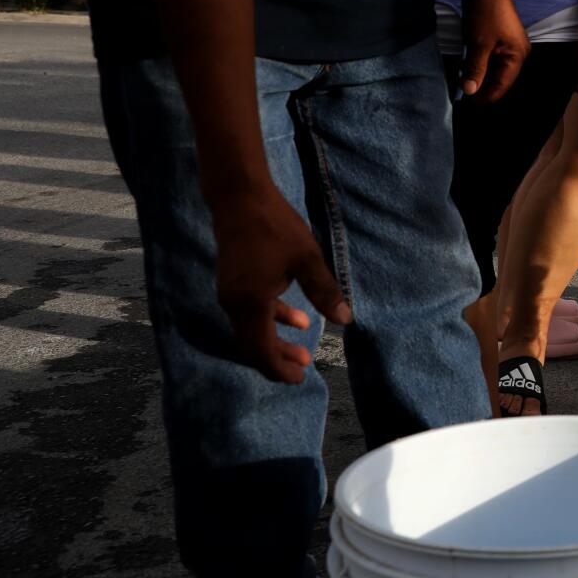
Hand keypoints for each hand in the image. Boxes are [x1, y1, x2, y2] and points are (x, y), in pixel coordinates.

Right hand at [211, 182, 351, 383]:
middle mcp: (234, 303)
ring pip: (252, 329)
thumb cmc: (276, 226)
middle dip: (278, 360)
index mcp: (250, 303)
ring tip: (303, 350)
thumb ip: (324, 291)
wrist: (240, 199)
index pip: (261, 349)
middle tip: (303, 370)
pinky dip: (270, 319)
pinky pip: (250, 312)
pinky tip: (296, 319)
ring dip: (276, 340)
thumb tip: (346, 319)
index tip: (299, 378)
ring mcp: (230, 293)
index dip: (279, 368)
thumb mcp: (307, 259)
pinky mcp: (233, 282)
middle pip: (253, 345)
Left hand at [461, 0, 526, 102]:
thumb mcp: (478, 45)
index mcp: (517, 57)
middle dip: (479, 84)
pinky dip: (477, 63)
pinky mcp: (499, 40)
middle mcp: (517, 54)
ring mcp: (508, 47)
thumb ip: (475, 70)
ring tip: (459, 76)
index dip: (484, 96)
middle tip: (459, 88)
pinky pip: (489, 58)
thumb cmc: (486, 14)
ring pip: (492, 69)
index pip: (502, 86)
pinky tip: (464, 64)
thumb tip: (469, 91)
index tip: (465, 100)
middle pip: (498, 79)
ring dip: (476, 73)